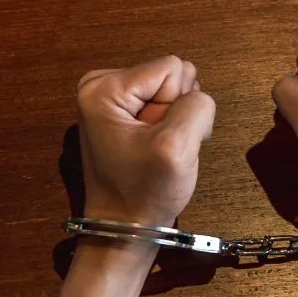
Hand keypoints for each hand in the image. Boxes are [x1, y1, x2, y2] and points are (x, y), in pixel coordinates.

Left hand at [76, 55, 216, 227]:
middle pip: (170, 75)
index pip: (172, 68)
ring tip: (158, 149)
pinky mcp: (121, 110)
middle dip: (175, 110)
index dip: (177, 105)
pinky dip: (169, 124)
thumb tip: (196, 96)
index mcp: (103, 88)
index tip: (159, 139)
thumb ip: (196, 107)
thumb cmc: (144, 193)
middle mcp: (100, 84)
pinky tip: (157, 148)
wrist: (125, 228)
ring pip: (172, 87)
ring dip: (175, 119)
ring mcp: (110, 97)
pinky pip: (164, 100)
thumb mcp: (176, 148)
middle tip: (160, 146)